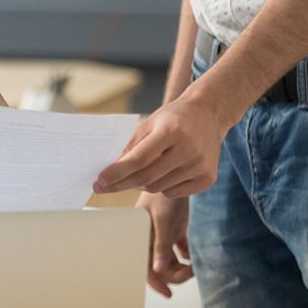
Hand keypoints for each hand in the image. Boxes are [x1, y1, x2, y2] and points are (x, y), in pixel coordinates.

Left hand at [94, 91, 228, 197]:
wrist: (208, 114)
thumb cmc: (173, 118)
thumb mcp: (149, 123)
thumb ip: (130, 146)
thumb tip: (109, 172)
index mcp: (172, 131)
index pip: (139, 159)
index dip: (116, 172)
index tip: (99, 182)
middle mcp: (189, 149)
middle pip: (147, 178)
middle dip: (122, 183)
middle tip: (106, 185)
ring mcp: (201, 165)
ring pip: (158, 188)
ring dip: (142, 183)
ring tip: (142, 170)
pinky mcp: (208, 178)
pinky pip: (173, 193)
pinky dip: (162, 186)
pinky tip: (165, 171)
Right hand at [139, 191, 192, 296]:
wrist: (175, 174)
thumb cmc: (163, 196)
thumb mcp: (163, 222)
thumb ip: (161, 246)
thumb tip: (159, 271)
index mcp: (141, 239)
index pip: (145, 267)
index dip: (155, 282)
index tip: (168, 294)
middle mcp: (150, 240)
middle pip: (161, 267)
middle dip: (175, 274)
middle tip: (191, 271)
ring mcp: (162, 235)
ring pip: (171, 261)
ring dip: (183, 267)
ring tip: (194, 266)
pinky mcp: (174, 230)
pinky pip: (180, 250)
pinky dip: (187, 256)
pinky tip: (193, 256)